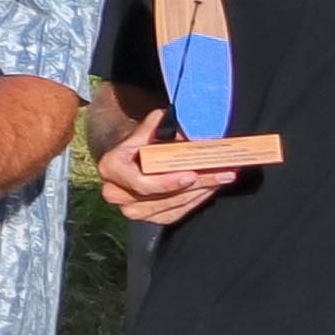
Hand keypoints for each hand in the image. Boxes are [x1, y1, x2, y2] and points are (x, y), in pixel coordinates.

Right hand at [95, 126, 232, 228]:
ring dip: (202, 191)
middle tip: (222, 172)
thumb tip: (172, 117)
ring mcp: (133, 210)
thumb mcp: (144, 130)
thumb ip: (155, 126)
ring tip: (223, 177)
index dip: (167, 182)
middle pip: (162, 195)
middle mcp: (117, 194)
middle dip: (196, 183)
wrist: (130, 160)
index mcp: (111, 168)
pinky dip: (197, 200)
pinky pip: (177, 213)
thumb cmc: (139, 144)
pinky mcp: (149, 217)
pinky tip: (211, 187)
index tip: (191, 174)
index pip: (141, 182)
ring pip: (174, 205)